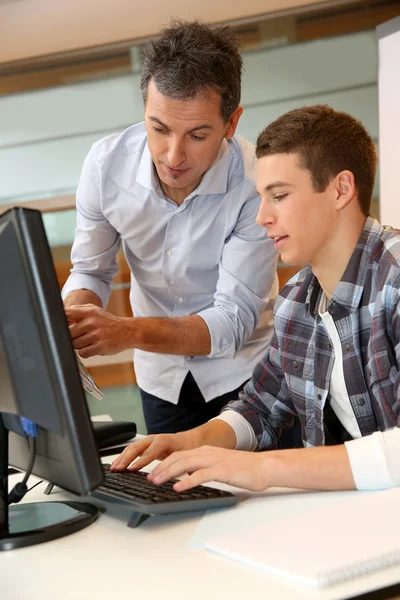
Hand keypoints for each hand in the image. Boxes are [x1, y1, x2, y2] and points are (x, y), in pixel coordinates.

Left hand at [65, 304, 129, 357]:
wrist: (128, 331)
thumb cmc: (107, 322)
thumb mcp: (94, 310)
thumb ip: (77, 311)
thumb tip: (59, 318)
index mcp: (89, 311)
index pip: (66, 314)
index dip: (60, 322)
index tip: (63, 326)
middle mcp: (92, 322)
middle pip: (68, 333)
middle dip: (72, 337)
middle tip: (81, 335)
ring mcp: (96, 335)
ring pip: (75, 345)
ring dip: (80, 345)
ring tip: (90, 341)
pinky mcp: (100, 347)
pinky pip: (83, 353)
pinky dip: (86, 352)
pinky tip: (93, 347)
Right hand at [110, 431, 194, 471]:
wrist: (188, 440)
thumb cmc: (187, 448)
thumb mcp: (187, 458)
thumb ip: (183, 467)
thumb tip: (184, 480)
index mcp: (164, 441)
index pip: (150, 452)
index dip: (140, 461)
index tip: (131, 469)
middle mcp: (154, 439)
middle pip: (136, 448)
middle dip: (126, 459)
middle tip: (118, 469)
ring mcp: (148, 441)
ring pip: (131, 448)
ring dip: (122, 458)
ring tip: (114, 468)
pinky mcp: (145, 445)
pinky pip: (132, 450)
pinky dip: (123, 457)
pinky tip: (117, 464)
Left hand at [148, 446, 270, 491]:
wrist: (264, 467)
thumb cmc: (245, 469)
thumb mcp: (220, 466)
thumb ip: (204, 469)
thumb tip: (189, 477)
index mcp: (207, 451)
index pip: (180, 454)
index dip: (165, 463)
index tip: (153, 472)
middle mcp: (208, 453)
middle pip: (178, 457)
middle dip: (161, 467)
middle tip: (149, 478)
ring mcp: (214, 460)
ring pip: (185, 464)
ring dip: (169, 473)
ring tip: (157, 482)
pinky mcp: (222, 470)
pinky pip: (200, 475)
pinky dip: (187, 481)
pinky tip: (178, 488)